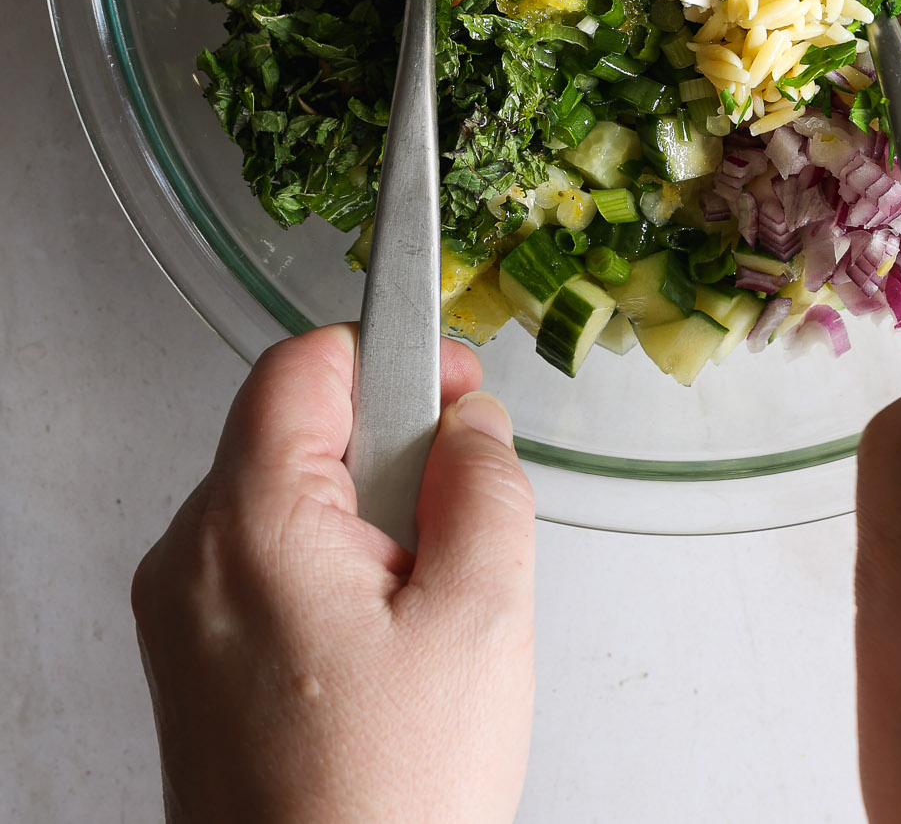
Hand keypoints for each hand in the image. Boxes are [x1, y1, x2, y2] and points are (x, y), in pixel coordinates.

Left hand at [132, 326, 534, 823]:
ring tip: (421, 604)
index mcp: (249, 526)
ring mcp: (181, 611)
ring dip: (367, 513)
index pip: (305, 363)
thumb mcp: (481, 617)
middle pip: (295, 425)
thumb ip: (484, 486)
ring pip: (286, 493)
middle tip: (457, 517)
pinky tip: (383, 641)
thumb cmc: (383, 805)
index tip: (457, 390)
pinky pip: (265, 560)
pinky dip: (332, 567)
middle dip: (391, 447)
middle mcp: (191, 558)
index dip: (395, 355)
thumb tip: (474, 424)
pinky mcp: (190, 657)